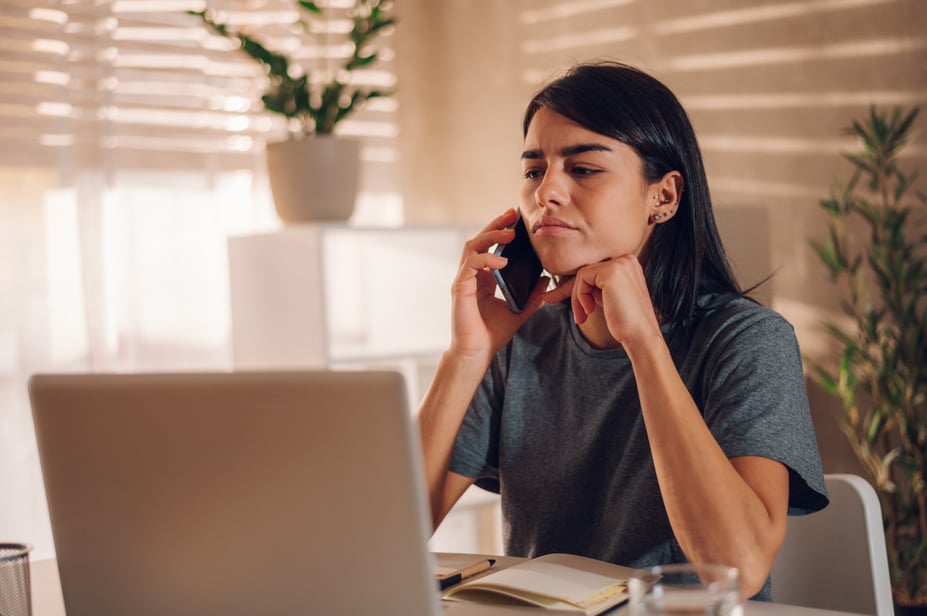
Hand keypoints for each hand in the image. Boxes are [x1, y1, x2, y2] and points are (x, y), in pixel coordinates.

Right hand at [449, 209, 548, 359]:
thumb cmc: (492, 334)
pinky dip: (486, 259)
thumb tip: (545, 280)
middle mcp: (471, 276)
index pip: (488, 247)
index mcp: (482, 279)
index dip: (500, 232)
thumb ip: (531, 296)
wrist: (477, 353)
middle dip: (495, 225)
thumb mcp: (519, 311)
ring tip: (509, 234)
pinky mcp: (460, 288)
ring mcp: (464, 281)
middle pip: (479, 241)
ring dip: (491, 237)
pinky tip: (502, 261)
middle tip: (512, 215)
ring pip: (472, 247)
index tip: (516, 221)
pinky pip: (471, 265)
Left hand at [544, 255, 660, 347]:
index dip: (578, 286)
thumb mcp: (606, 297)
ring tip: (584, 315)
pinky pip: (582, 278)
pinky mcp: (612, 272)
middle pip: (587, 270)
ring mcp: (621, 263)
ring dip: (577, 297)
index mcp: (628, 264)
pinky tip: (589, 310)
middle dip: (573, 290)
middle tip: (562, 305)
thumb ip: (593, 286)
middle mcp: (626, 259)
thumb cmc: (624, 321)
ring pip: (582, 275)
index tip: (559, 297)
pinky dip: (580, 296)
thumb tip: (564, 282)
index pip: (595, 271)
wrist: (640, 335)